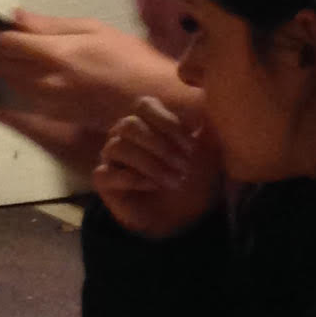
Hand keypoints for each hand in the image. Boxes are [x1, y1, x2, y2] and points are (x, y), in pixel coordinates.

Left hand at [0, 13, 190, 128]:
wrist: (153, 103)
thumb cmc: (130, 59)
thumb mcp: (94, 29)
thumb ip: (51, 26)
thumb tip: (16, 17)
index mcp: (54, 56)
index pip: (2, 43)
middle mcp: (43, 81)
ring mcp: (46, 100)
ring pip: (4, 80)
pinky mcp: (51, 112)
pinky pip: (17, 94)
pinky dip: (3, 80)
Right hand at [95, 96, 221, 236]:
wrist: (185, 217)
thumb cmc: (194, 180)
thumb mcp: (209, 152)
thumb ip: (208, 127)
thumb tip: (212, 100)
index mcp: (147, 122)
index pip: (144, 105)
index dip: (167, 123)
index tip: (191, 147)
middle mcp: (124, 136)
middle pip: (129, 124)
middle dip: (160, 146)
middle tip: (184, 166)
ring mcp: (111, 158)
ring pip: (118, 147)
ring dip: (151, 164)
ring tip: (174, 180)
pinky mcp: (103, 181)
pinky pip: (107, 173)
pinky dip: (133, 179)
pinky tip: (154, 187)